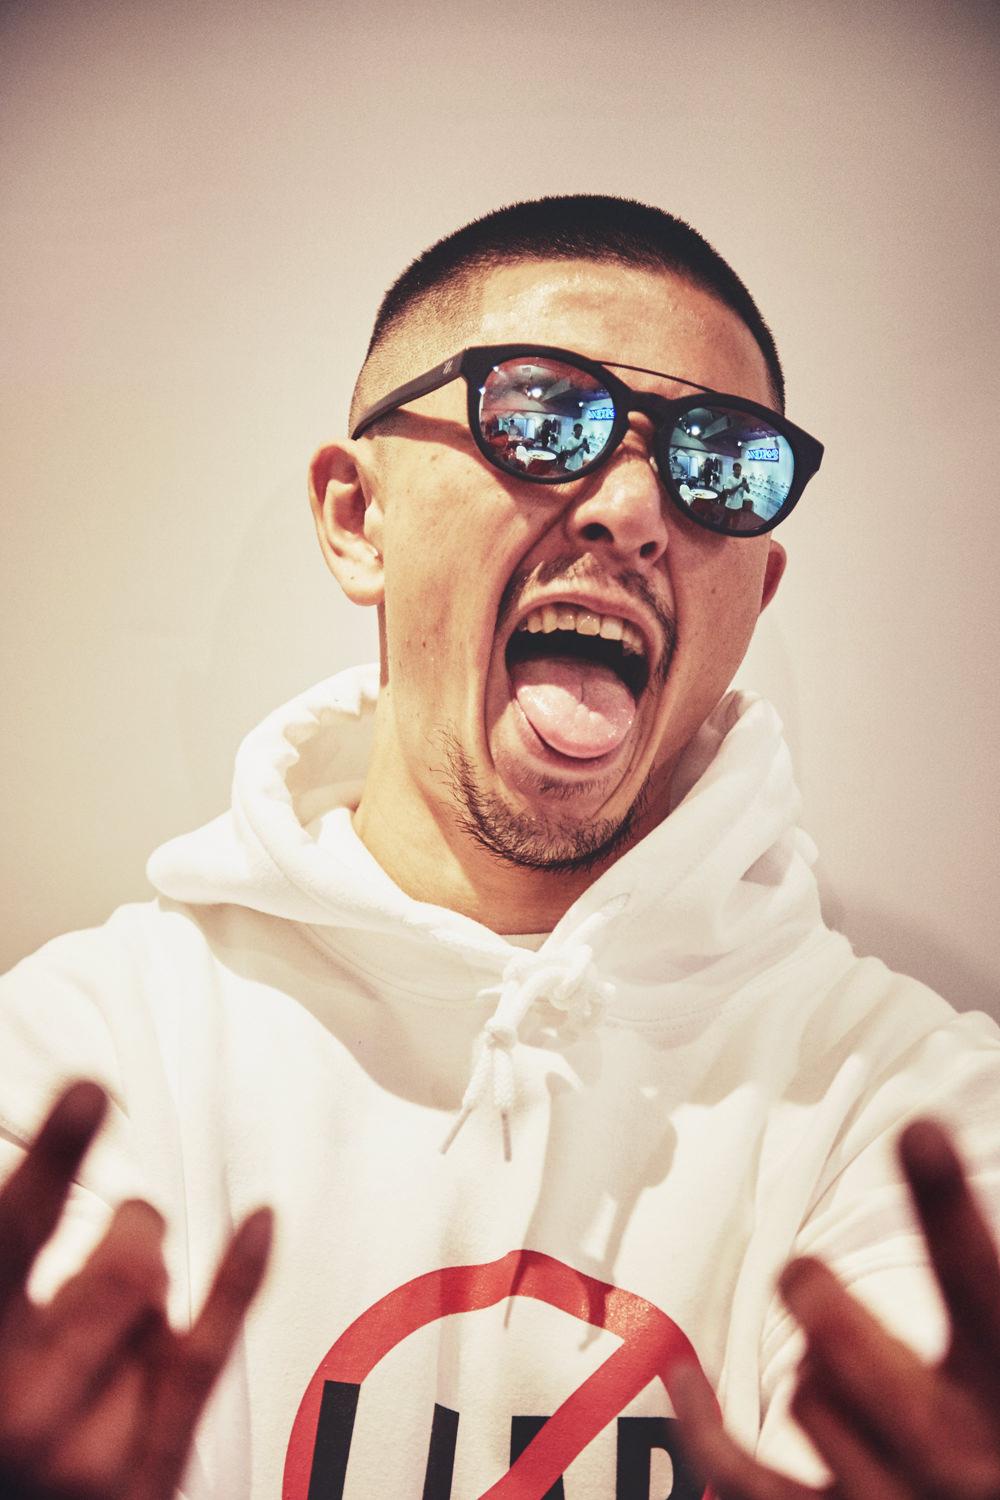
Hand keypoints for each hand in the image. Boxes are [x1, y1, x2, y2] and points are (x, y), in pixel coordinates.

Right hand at [0, 1081, 271, 1499]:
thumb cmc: (2, 1422)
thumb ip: (15, 1264)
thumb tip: (50, 1179)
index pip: (13, 1230)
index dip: (55, 1155)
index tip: (89, 1093)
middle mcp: (17, 1402)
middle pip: (123, 1266)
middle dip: (135, 1230)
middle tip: (129, 1230)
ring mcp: (81, 1450)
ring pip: (156, 1309)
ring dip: (148, 1295)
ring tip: (112, 1324)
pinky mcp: (139, 1480)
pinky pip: (203, 1360)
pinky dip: (235, 1282)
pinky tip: (258, 1224)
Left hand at [670, 1119, 999, 1499]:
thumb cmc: (992, 1446)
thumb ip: (981, 1302)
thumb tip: (933, 1155)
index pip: (983, 1287)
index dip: (948, 1211)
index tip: (918, 1129)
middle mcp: (959, 1456)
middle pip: (870, 1371)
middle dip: (828, 1314)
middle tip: (799, 1273)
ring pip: (808, 1400)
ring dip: (812, 1375)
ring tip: (845, 1374)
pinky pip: (745, 1475)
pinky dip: (706, 1425)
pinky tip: (685, 1374)